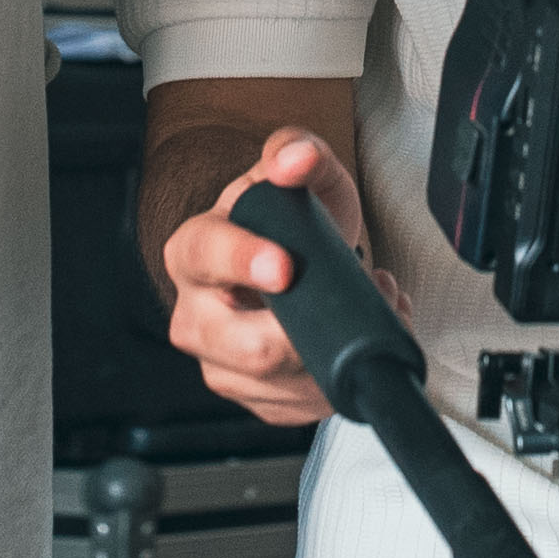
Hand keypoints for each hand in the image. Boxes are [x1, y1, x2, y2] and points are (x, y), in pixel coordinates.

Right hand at [160, 127, 403, 425]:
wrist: (298, 261)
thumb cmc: (291, 218)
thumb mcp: (303, 173)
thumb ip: (299, 151)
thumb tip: (294, 159)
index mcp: (192, 250)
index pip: (207, 257)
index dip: (245, 263)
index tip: (285, 268)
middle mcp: (194, 316)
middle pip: (249, 347)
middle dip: (315, 329)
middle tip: (361, 286)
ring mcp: (220, 364)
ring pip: (284, 382)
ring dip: (341, 351)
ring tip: (366, 305)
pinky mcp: (253, 399)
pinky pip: (303, 405)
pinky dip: (342, 378)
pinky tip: (351, 342)